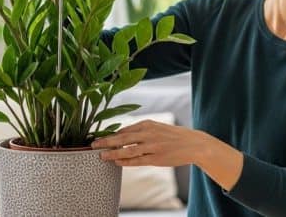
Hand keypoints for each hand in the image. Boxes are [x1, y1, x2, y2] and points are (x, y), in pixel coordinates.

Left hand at [91, 119, 214, 166]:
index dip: (110, 134)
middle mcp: (148, 133)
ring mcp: (152, 146)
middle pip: (122, 138)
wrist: (193, 144)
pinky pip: (137, 160)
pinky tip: (116, 162)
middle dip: (105, 141)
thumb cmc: (173, 136)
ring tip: (101, 156)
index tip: (98, 137)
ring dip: (112, 153)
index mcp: (147, 124)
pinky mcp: (156, 158)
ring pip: (127, 150)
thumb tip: (122, 135)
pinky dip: (125, 161)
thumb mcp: (157, 127)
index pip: (124, 129)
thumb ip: (141, 131)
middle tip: (92, 145)